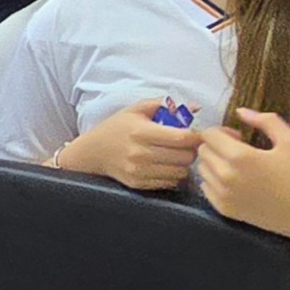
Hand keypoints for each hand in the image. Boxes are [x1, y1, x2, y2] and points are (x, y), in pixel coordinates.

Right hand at [55, 100, 204, 190]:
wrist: (92, 152)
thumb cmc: (116, 127)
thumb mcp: (136, 109)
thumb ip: (164, 105)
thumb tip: (195, 108)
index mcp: (141, 132)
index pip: (182, 138)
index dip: (196, 136)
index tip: (196, 133)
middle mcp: (140, 154)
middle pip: (185, 157)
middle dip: (191, 150)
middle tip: (187, 145)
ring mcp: (139, 171)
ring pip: (180, 172)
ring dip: (183, 164)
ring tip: (177, 155)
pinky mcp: (138, 184)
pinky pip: (169, 182)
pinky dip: (173, 175)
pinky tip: (166, 165)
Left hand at [196, 107, 289, 243]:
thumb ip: (265, 121)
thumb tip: (240, 111)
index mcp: (239, 157)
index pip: (209, 135)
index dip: (223, 132)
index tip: (240, 138)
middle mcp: (225, 176)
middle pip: (203, 151)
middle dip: (217, 146)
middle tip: (240, 151)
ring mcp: (222, 195)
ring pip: (202, 169)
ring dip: (214, 163)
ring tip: (238, 167)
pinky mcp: (224, 210)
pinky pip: (206, 188)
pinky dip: (214, 181)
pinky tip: (235, 182)